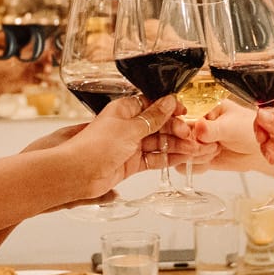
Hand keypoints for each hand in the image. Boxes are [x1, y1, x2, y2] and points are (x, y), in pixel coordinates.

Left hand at [56, 95, 178, 201]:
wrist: (79, 173)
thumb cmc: (96, 146)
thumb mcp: (130, 127)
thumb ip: (153, 117)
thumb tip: (169, 101)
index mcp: (124, 110)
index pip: (152, 105)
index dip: (169, 108)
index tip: (184, 112)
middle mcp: (127, 126)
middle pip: (158, 125)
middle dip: (176, 129)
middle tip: (190, 135)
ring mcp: (130, 145)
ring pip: (158, 143)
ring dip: (176, 145)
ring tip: (194, 149)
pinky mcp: (131, 163)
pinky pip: (154, 158)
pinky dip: (168, 158)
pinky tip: (183, 158)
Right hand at [184, 102, 269, 172]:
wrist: (258, 151)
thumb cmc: (250, 131)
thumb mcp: (233, 126)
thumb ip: (214, 128)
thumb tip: (198, 127)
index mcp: (202, 108)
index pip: (180, 117)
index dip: (183, 129)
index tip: (193, 136)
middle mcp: (194, 124)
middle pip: (176, 137)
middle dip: (192, 146)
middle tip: (212, 146)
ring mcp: (194, 140)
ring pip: (179, 153)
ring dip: (196, 157)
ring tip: (215, 151)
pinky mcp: (196, 156)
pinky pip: (185, 165)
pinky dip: (197, 166)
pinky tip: (210, 160)